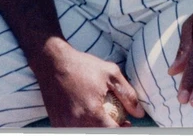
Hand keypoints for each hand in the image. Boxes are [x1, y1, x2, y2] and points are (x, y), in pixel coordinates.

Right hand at [30, 40, 144, 126]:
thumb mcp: (111, 74)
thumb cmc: (83, 66)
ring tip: (106, 119)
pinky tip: (91, 118)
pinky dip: (84, 126)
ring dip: (97, 129)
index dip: (122, 130)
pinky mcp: (56, 124)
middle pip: (98, 135)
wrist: (53, 63)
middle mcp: (75, 123)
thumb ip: (128, 95)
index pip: (111, 132)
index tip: (128, 124)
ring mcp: (63, 126)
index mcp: (91, 113)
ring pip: (86, 133)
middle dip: (111, 130)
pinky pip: (74, 130)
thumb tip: (139, 113)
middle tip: (120, 122)